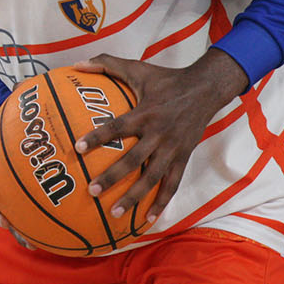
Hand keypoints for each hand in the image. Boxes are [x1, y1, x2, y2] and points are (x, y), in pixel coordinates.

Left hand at [71, 49, 246, 224]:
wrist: (206, 89)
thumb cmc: (166, 79)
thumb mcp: (137, 68)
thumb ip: (106, 64)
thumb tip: (77, 63)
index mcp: (146, 112)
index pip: (118, 127)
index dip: (98, 136)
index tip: (78, 148)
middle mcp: (159, 133)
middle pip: (134, 160)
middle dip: (113, 177)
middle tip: (92, 191)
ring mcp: (173, 148)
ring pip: (153, 178)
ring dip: (134, 197)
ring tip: (115, 213)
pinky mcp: (184, 157)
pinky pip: (172, 184)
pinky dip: (161, 202)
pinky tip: (148, 219)